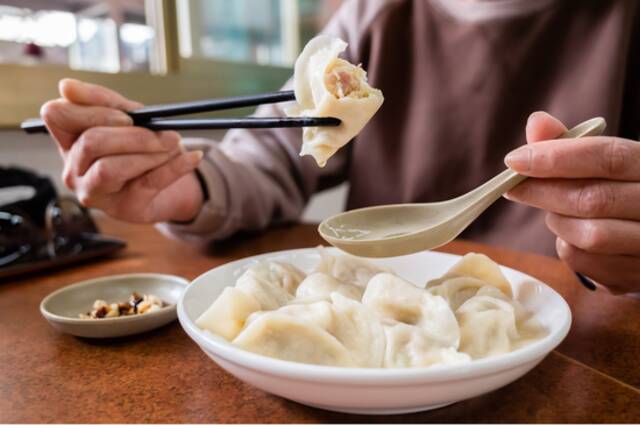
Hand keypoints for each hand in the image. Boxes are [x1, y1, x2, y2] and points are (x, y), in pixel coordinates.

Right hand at [41, 79, 203, 223]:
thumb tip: (67, 86)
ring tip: (174, 143)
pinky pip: (149, 184)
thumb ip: (106, 103)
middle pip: (90, 142)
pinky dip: (175, 167)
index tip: (126, 115)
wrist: (165, 185)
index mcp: (68, 140)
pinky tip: (193, 157)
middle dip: (132, 134)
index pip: (58, 116)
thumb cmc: (139, 147)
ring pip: (110, 169)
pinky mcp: (125, 208)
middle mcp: (73, 168)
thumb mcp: (128, 120)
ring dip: (149, 152)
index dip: (92, 110)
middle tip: (163, 131)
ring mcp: (95, 192)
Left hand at [504, 111, 639, 294]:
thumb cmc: (623, 192)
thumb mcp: (607, 164)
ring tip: (554, 211)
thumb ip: (572, 144)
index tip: (514, 160)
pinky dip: (566, 247)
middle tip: (513, 188)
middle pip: (594, 198)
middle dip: (543, 192)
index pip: (608, 157)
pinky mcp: (635, 276)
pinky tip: (571, 235)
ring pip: (590, 235)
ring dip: (558, 222)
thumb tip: (537, 122)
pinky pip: (585, 263)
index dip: (556, 158)